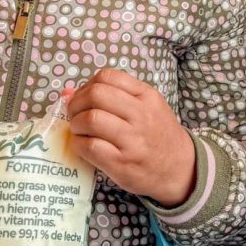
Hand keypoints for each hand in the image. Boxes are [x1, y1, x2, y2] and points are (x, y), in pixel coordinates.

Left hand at [67, 69, 195, 207]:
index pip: (107, 77)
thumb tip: (67, 92)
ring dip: (76, 125)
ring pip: (91, 120)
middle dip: (76, 104)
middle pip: (96, 95)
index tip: (84, 98)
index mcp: (147, 97)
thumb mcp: (146, 107)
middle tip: (75, 114)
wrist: (179, 168)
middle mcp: (141, 115)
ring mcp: (132, 140)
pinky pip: (89, 146)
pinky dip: (78, 144)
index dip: (87, 86)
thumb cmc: (157, 135)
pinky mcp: (121, 163)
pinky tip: (83, 145)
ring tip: (79, 131)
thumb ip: (114, 96)